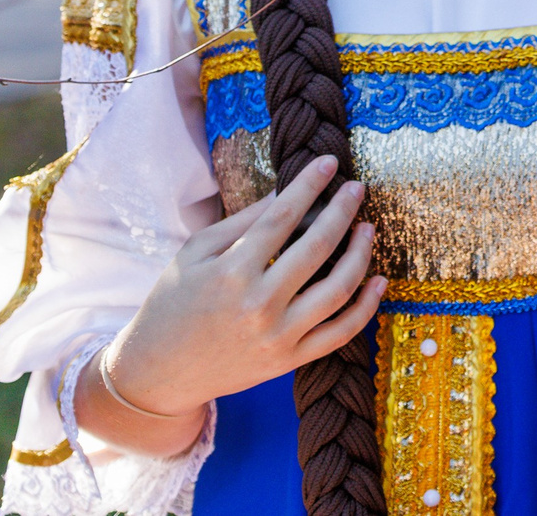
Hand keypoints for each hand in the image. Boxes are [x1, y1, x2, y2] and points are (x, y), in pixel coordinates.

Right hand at [75, 154, 385, 457]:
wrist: (157, 374)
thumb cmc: (173, 304)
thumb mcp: (194, 253)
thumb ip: (242, 222)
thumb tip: (287, 191)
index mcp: (230, 272)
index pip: (282, 217)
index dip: (309, 185)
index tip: (329, 163)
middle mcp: (258, 304)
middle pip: (318, 247)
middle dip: (343, 210)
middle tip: (356, 189)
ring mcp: (277, 336)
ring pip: (339, 290)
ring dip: (361, 254)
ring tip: (368, 229)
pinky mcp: (289, 361)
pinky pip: (341, 333)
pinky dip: (366, 307)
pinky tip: (379, 280)